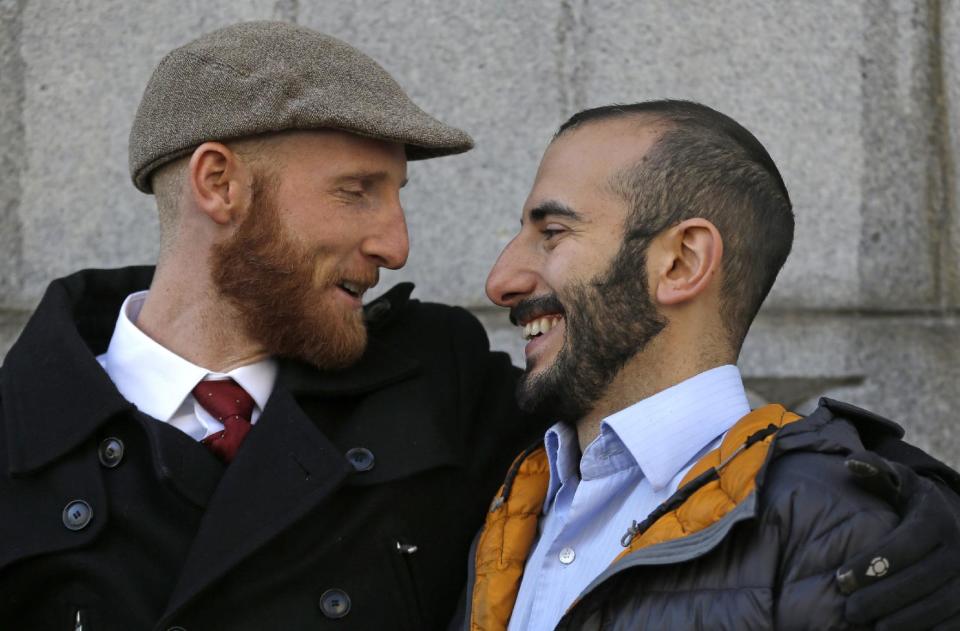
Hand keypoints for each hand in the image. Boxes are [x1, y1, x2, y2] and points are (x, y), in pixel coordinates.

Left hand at [837, 450, 959, 630]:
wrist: (953, 524)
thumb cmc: (911, 503)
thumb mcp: (897, 482)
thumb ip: (874, 470)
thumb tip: (850, 463)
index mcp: (936, 518)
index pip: (903, 545)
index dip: (872, 564)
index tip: (840, 579)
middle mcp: (959, 548)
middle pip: (920, 579)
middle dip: (882, 597)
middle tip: (849, 609)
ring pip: (939, 604)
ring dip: (905, 619)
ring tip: (870, 626)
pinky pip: (953, 622)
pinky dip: (928, 630)